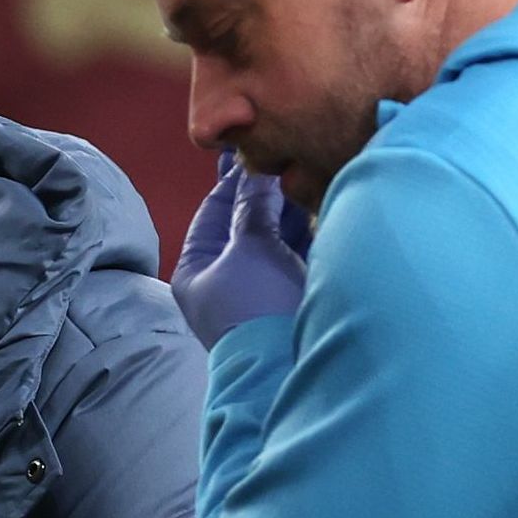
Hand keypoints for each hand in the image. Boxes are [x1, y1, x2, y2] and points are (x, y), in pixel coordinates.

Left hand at [171, 152, 311, 349]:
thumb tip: (256, 171)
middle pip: (246, 223)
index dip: (234, 179)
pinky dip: (308, 230)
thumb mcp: (250, 248)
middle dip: (267, 192)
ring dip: (290, 209)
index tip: (255, 150)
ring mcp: (258, 288)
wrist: (288, 366)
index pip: (213, 211)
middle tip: (286, 154)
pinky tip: (322, 204)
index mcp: (195, 268)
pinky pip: (296, 253)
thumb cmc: (256, 307)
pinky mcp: (289, 295)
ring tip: (308, 173)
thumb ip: (253, 207)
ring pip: (274, 237)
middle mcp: (223, 277)